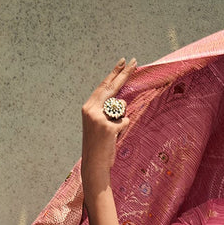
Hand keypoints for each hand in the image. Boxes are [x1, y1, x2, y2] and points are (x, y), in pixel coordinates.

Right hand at [81, 58, 136, 179]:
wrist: (94, 164)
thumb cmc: (99, 145)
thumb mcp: (100, 125)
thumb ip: (107, 112)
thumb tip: (123, 102)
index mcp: (88, 107)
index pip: (103, 86)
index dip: (114, 73)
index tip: (123, 62)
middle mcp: (91, 109)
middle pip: (112, 87)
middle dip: (124, 74)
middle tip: (135, 61)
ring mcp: (99, 117)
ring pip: (121, 109)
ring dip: (121, 121)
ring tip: (112, 133)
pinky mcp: (108, 127)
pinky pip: (125, 122)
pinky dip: (122, 130)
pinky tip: (114, 138)